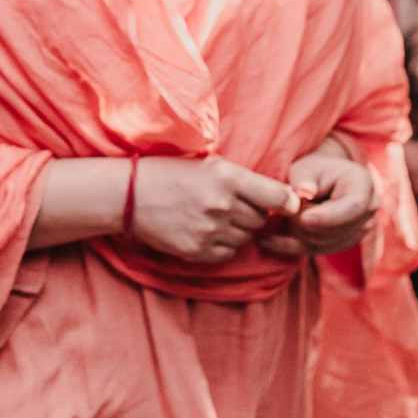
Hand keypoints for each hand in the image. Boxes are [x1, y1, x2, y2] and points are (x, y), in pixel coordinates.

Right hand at [129, 156, 298, 263]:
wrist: (129, 195)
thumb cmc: (172, 173)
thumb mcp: (211, 164)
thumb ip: (246, 180)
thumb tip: (285, 199)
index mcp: (227, 177)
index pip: (278, 197)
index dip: (287, 202)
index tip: (288, 204)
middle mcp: (221, 205)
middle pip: (261, 219)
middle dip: (253, 213)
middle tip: (233, 204)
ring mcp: (209, 231)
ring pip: (246, 237)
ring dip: (238, 229)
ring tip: (214, 215)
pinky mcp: (198, 251)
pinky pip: (228, 253)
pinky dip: (223, 244)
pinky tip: (205, 229)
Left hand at [258, 151, 376, 256]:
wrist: (321, 180)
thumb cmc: (312, 170)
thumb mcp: (306, 167)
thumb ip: (304, 179)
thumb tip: (303, 194)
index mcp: (363, 186)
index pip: (352, 207)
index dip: (328, 216)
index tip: (303, 218)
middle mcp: (368, 212)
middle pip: (333, 229)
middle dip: (303, 220)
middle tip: (282, 205)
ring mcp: (358, 231)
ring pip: (322, 243)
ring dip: (296, 230)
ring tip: (283, 212)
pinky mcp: (341, 244)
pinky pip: (315, 251)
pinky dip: (289, 245)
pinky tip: (265, 241)